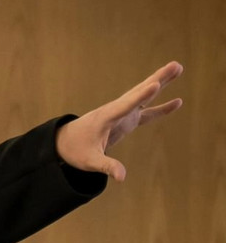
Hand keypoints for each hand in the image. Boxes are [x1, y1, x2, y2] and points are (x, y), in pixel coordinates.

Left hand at [56, 61, 183, 180]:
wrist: (64, 143)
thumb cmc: (75, 150)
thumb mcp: (89, 161)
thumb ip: (106, 166)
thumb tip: (122, 177)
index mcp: (105, 118)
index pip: (125, 105)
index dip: (141, 96)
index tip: (155, 84)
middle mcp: (115, 111)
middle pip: (139, 93)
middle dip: (157, 79)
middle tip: (176, 65)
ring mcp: (122, 114)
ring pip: (144, 96)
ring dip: (161, 82)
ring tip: (178, 68)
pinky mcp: (126, 121)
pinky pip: (147, 112)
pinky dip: (161, 108)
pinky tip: (178, 102)